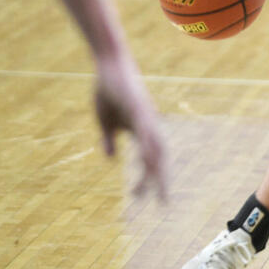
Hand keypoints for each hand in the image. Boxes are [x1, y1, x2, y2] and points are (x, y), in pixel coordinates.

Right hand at [94, 52, 167, 200]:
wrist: (109, 64)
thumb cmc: (108, 90)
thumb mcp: (105, 120)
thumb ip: (110, 139)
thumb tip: (112, 159)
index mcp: (141, 130)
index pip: (148, 159)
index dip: (149, 179)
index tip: (144, 200)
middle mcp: (149, 125)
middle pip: (159, 157)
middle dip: (161, 181)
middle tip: (163, 205)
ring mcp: (146, 116)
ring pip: (155, 147)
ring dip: (156, 169)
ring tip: (157, 189)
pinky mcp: (139, 107)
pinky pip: (146, 130)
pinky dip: (148, 146)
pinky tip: (148, 160)